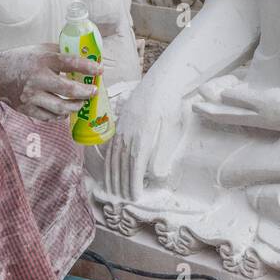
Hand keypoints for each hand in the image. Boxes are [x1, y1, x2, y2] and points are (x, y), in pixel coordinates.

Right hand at [1, 43, 102, 121]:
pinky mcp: (26, 109)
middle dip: (85, 92)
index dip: (87, 67)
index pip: (70, 63)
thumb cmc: (22, 59)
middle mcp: (37, 78)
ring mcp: (31, 96)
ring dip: (75, 106)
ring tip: (81, 103)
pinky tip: (66, 111)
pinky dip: (60, 115)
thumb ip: (60, 52)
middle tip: (93, 92)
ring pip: (60, 108)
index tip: (99, 70)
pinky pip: (49, 117)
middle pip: (68, 90)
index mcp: (43, 60)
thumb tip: (83, 55)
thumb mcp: (41, 49)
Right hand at [105, 79, 186, 201]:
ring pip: (113, 155)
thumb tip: (155, 175)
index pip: (135, 165)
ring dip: (112, 174)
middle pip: (121, 163)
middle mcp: (128, 132)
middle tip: (122, 199)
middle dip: (121, 183)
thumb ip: (162, 151)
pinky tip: (108, 168)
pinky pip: (111, 145)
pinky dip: (108, 159)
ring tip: (112, 189)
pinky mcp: (120, 122)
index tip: (134, 197)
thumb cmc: (169, 103)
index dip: (133, 182)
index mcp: (142, 135)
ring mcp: (122, 126)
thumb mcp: (171, 127)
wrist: (161, 80)